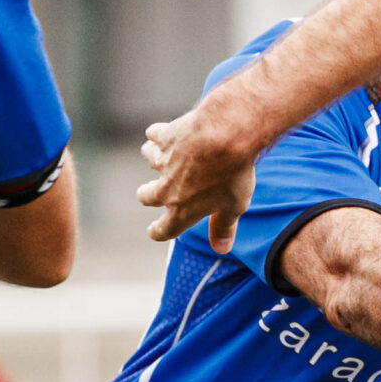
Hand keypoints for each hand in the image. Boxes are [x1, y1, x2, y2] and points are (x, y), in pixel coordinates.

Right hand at [138, 86, 266, 251]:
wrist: (226, 135)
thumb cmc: (233, 174)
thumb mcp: (235, 206)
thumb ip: (224, 227)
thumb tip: (221, 249)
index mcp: (182, 210)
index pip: (163, 229)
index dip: (158, 232)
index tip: (154, 231)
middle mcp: (166, 188)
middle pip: (146, 196)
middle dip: (147, 195)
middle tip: (152, 192)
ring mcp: (163, 161)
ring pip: (149, 161)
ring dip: (155, 159)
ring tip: (167, 157)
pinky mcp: (165, 136)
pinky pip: (153, 135)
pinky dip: (158, 134)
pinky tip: (166, 132)